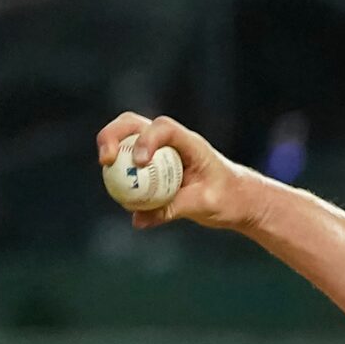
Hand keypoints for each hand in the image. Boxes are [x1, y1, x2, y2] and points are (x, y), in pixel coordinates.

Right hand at [94, 112, 255, 231]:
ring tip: (105, 169)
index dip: (146, 139)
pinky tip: (118, 192)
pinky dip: (118, 172)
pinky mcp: (153, 166)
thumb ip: (173, 209)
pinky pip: (129, 164)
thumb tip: (138, 219)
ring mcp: (160, 151)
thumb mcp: (205, 204)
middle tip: (106, 160)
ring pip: (126, 139)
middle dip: (113, 135)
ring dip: (110, 148)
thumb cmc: (229, 198)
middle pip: (134, 124)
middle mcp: (172, 142)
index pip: (164, 128)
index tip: (139, 163)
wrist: (239, 201)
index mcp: (191, 144)